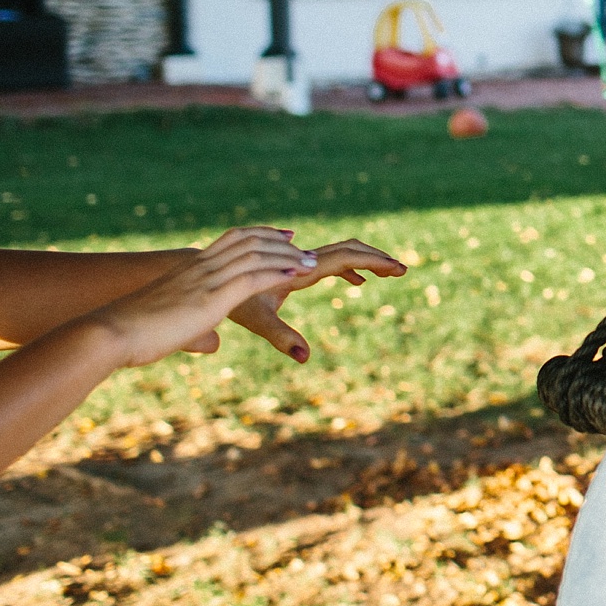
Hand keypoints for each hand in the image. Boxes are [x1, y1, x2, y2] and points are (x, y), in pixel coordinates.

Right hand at [88, 228, 319, 368]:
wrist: (109, 333)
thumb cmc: (132, 335)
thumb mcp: (171, 329)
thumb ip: (196, 332)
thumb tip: (212, 343)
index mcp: (189, 269)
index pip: (232, 240)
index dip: (261, 235)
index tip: (284, 235)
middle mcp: (199, 267)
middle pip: (249, 242)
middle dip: (280, 243)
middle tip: (304, 248)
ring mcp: (205, 281)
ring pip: (255, 257)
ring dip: (287, 259)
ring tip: (311, 264)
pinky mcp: (209, 299)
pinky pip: (250, 279)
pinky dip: (276, 274)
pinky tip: (294, 277)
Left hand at [226, 238, 408, 362]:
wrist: (202, 279)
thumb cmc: (226, 301)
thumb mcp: (256, 321)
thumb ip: (282, 337)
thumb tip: (305, 356)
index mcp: (300, 269)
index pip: (346, 258)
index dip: (375, 262)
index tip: (399, 268)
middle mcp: (300, 260)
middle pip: (348, 249)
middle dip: (376, 258)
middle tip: (402, 269)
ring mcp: (295, 261)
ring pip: (338, 253)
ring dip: (365, 261)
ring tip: (387, 273)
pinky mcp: (288, 266)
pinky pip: (325, 260)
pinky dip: (347, 267)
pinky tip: (354, 280)